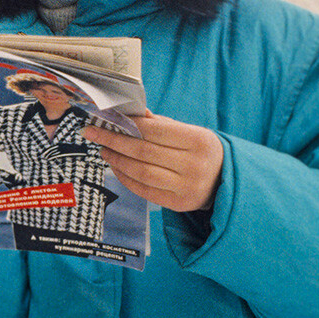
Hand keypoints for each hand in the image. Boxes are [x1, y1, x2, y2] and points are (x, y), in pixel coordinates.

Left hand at [83, 111, 222, 212]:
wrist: (224, 180)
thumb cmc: (201, 151)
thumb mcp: (190, 132)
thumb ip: (161, 124)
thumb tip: (128, 113)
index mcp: (198, 141)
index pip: (155, 130)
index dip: (128, 125)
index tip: (107, 119)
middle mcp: (194, 165)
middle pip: (144, 151)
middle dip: (114, 140)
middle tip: (94, 133)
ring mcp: (186, 187)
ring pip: (141, 172)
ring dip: (117, 160)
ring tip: (104, 150)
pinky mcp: (178, 204)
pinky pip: (144, 190)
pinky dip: (126, 178)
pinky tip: (116, 167)